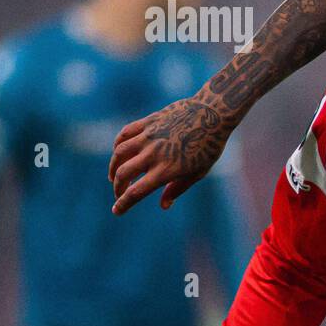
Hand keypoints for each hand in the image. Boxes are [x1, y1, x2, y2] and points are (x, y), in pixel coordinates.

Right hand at [109, 92, 232, 213]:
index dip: (123, 204)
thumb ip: (178, 189)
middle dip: (118, 188)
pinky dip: (117, 145)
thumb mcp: (198, 172)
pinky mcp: (147, 122)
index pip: (136, 192)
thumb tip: (163, 206)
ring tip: (114, 176)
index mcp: (167, 170)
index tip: (116, 211)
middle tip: (119, 193)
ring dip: (113, 167)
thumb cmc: (208, 146)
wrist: (212, 113)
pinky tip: (119, 153)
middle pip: (123, 174)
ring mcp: (149, 136)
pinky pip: (125, 134)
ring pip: (119, 153)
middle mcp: (154, 154)